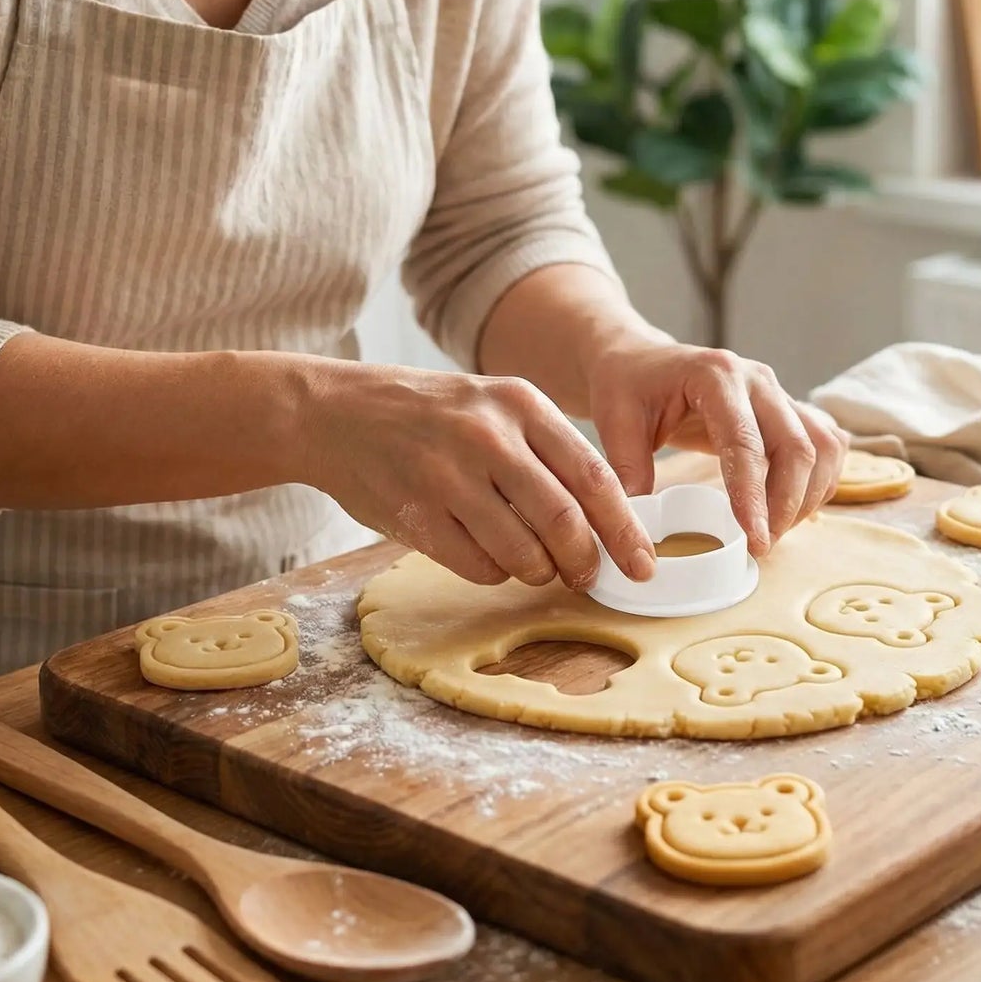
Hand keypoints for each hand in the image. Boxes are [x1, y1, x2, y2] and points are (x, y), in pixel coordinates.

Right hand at [300, 364, 653, 591]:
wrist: (337, 411)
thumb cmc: (432, 416)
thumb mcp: (495, 406)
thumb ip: (547, 453)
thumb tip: (605, 520)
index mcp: (520, 404)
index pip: (593, 477)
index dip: (625, 528)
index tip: (643, 564)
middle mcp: (488, 436)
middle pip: (563, 520)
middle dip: (586, 561)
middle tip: (590, 577)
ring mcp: (448, 475)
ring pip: (523, 551)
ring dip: (539, 572)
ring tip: (536, 567)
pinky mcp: (416, 513)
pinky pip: (478, 566)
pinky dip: (495, 574)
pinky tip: (489, 557)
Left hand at [586, 341, 847, 556]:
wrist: (641, 361)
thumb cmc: (628, 386)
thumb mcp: (615, 421)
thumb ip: (629, 470)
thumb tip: (640, 529)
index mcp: (716, 376)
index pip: (746, 442)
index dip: (753, 495)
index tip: (754, 540)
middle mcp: (758, 380)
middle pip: (798, 447)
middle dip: (786, 505)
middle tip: (760, 547)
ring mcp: (778, 392)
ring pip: (822, 448)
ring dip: (806, 496)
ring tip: (773, 533)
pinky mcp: (788, 409)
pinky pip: (826, 445)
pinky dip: (818, 481)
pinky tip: (791, 510)